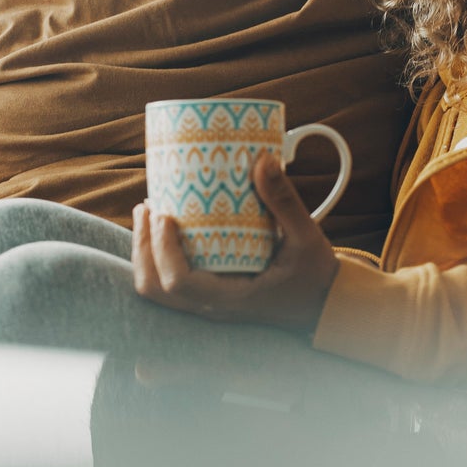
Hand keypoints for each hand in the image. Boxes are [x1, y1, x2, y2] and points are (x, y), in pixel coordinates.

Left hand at [132, 153, 338, 335]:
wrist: (323, 304)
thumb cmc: (314, 274)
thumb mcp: (305, 236)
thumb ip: (284, 201)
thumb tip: (263, 161)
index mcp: (231, 298)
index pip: (179, 284)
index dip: (163, 250)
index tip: (164, 215)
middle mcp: (212, 305)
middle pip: (155, 288)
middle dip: (143, 246)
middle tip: (147, 208)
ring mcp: (207, 303)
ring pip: (157, 289)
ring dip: (146, 252)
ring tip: (148, 214)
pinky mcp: (209, 295)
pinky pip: (170, 283)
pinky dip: (158, 257)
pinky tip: (164, 229)